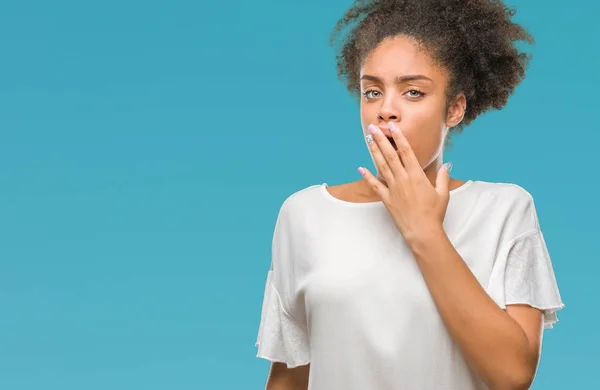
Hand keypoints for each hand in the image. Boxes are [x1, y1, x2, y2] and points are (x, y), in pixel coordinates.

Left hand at [358, 122, 451, 242]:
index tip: (392, 127)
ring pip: (381, 167)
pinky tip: (361, 168)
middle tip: (372, 128)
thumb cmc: (434, 214)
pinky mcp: (387, 199)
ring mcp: (393, 189)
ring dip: (374, 152)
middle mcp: (403, 180)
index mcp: (417, 176)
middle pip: (390, 155)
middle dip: (380, 140)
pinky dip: (367, 176)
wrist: (422, 232)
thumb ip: (442, 177)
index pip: (406, 152)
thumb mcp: (442, 193)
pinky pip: (375, 185)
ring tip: (368, 140)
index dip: (398, 138)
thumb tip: (447, 164)